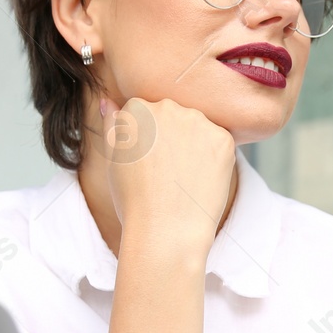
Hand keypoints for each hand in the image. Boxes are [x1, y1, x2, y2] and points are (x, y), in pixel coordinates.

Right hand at [98, 95, 235, 253]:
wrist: (166, 231)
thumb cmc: (134, 201)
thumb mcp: (114, 160)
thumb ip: (113, 125)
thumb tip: (109, 102)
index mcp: (137, 109)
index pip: (146, 112)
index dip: (148, 141)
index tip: (148, 163)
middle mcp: (167, 107)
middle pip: (174, 115)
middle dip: (172, 138)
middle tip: (166, 173)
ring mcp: (198, 121)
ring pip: (198, 127)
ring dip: (194, 145)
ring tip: (183, 178)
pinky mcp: (223, 138)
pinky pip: (219, 142)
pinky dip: (214, 159)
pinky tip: (201, 180)